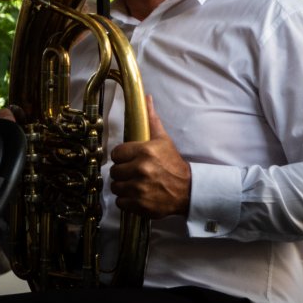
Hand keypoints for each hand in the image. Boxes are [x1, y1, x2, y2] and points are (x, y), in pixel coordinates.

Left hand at [110, 96, 190, 218]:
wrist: (188, 190)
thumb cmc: (174, 164)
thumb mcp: (164, 140)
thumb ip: (152, 120)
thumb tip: (146, 98)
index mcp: (145, 151)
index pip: (116, 153)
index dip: (123, 157)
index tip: (131, 159)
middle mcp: (141, 169)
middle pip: (114, 171)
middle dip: (123, 172)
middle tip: (135, 173)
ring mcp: (139, 188)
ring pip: (116, 187)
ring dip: (124, 187)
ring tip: (136, 184)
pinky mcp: (139, 204)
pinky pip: (120, 202)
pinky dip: (127, 201)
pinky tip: (138, 195)